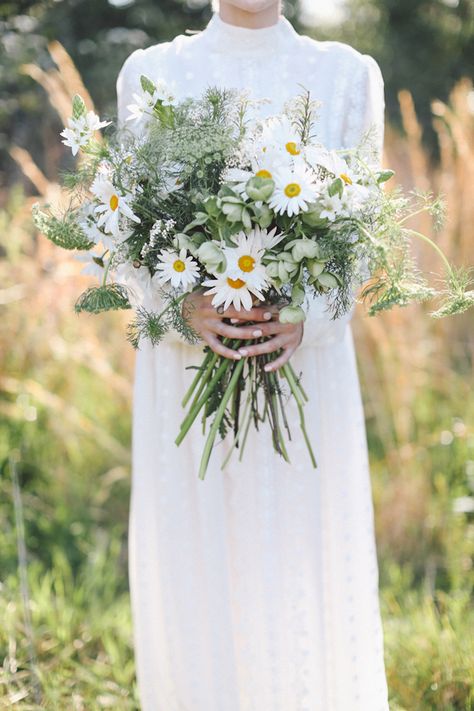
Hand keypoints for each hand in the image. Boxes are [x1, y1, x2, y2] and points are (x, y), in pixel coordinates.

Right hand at [182, 291, 302, 368]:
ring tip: (258, 334)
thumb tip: (256, 293)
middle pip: (234, 313)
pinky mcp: (204, 337)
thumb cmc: (206, 298)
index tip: (266, 302)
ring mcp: (206, 325)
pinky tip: (239, 356)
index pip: (235, 298)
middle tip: (268, 318)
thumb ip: (232, 293)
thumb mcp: (216, 291)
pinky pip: (217, 347)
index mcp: (214, 297)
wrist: (183, 309)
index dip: (252, 301)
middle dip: (252, 316)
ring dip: (244, 333)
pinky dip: (228, 353)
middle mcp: (209, 311)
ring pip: (227, 331)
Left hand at [230, 303, 303, 370]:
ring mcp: (291, 336)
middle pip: (266, 329)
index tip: (231, 320)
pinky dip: (276, 364)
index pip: (261, 314)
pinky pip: (285, 357)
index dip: (246, 317)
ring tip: (242, 353)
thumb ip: (254, 312)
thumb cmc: (280, 311)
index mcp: (281, 311)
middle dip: (249, 334)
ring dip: (256, 349)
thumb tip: (232, 318)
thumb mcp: (270, 307)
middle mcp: (287, 323)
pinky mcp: (294, 346)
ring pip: (272, 345)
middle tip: (232, 337)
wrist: (301, 318)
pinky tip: (265, 369)